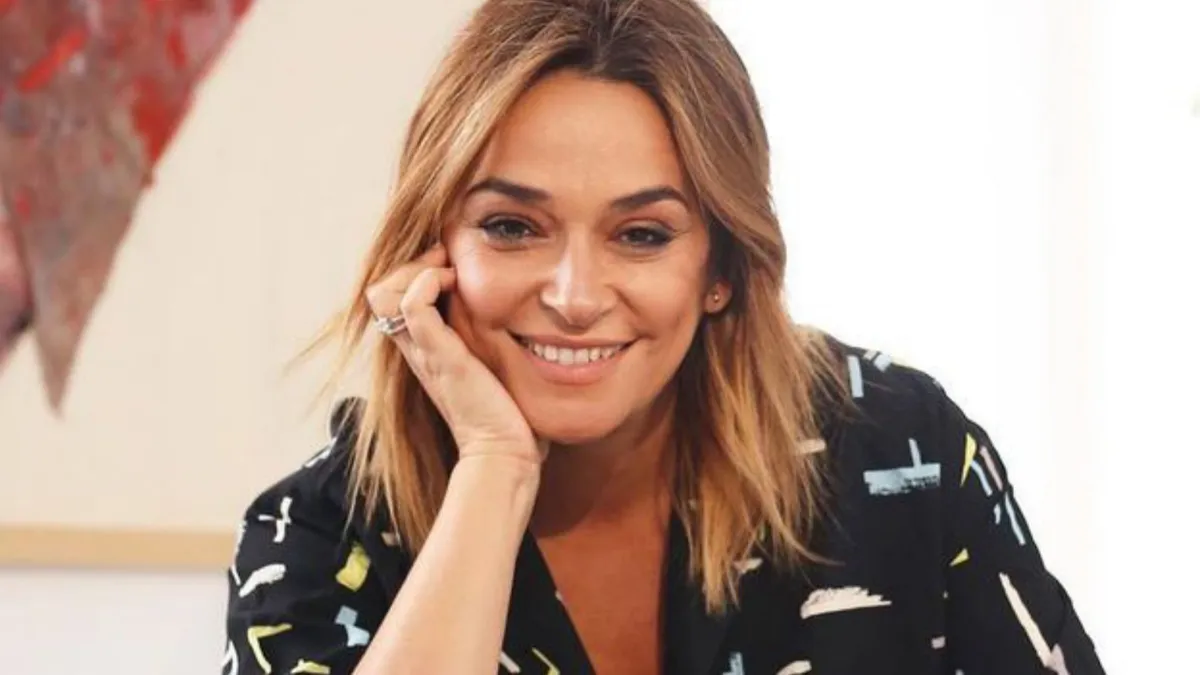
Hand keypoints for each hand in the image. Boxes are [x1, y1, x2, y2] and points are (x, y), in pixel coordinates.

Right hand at [365, 245, 544, 466]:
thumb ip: (486, 341)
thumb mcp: (490, 365)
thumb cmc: (505, 415)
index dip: (412, 272)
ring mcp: (424, 352)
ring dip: (415, 270)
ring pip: (383, 294)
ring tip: (450, 273)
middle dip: (411, 264)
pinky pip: (411, 306)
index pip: (390, 299)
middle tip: (448, 262)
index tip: (451, 265)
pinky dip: (427, 282)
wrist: (504, 451)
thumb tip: (514, 313)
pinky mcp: (439, 356)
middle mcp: (416, 349)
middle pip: (378, 292)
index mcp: (424, 350)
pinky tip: (456, 284)